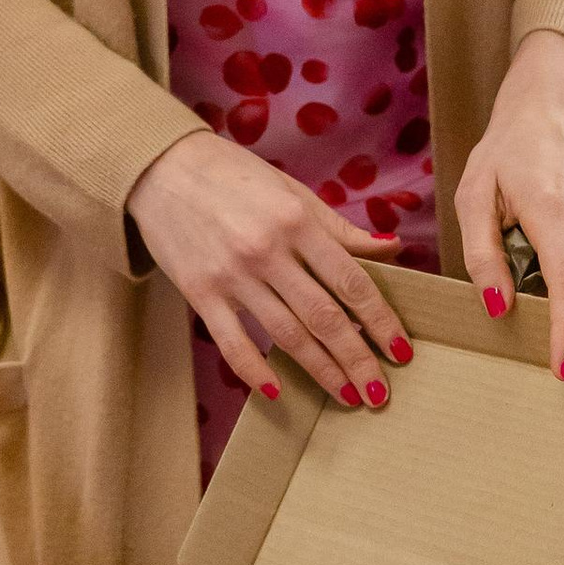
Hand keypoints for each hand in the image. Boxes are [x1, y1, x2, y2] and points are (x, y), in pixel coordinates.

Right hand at [128, 127, 413, 409]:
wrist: (162, 168)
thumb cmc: (234, 176)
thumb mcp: (293, 191)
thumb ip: (339, 228)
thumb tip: (390, 248)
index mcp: (296, 221)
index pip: (351, 281)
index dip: (380, 320)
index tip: (401, 350)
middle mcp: (267, 251)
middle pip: (324, 317)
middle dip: (357, 359)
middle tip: (379, 390)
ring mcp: (232, 275)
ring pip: (286, 335)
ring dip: (321, 371)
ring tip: (346, 396)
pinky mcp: (200, 293)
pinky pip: (232, 343)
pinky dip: (254, 371)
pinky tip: (276, 392)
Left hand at [452, 31, 563, 379]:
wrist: (554, 112)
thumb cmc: (506, 155)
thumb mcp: (473, 196)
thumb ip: (482, 255)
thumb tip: (498, 309)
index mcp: (553, 209)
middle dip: (557, 319)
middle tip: (521, 303)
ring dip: (557, 286)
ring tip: (530, 242)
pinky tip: (552, 235)